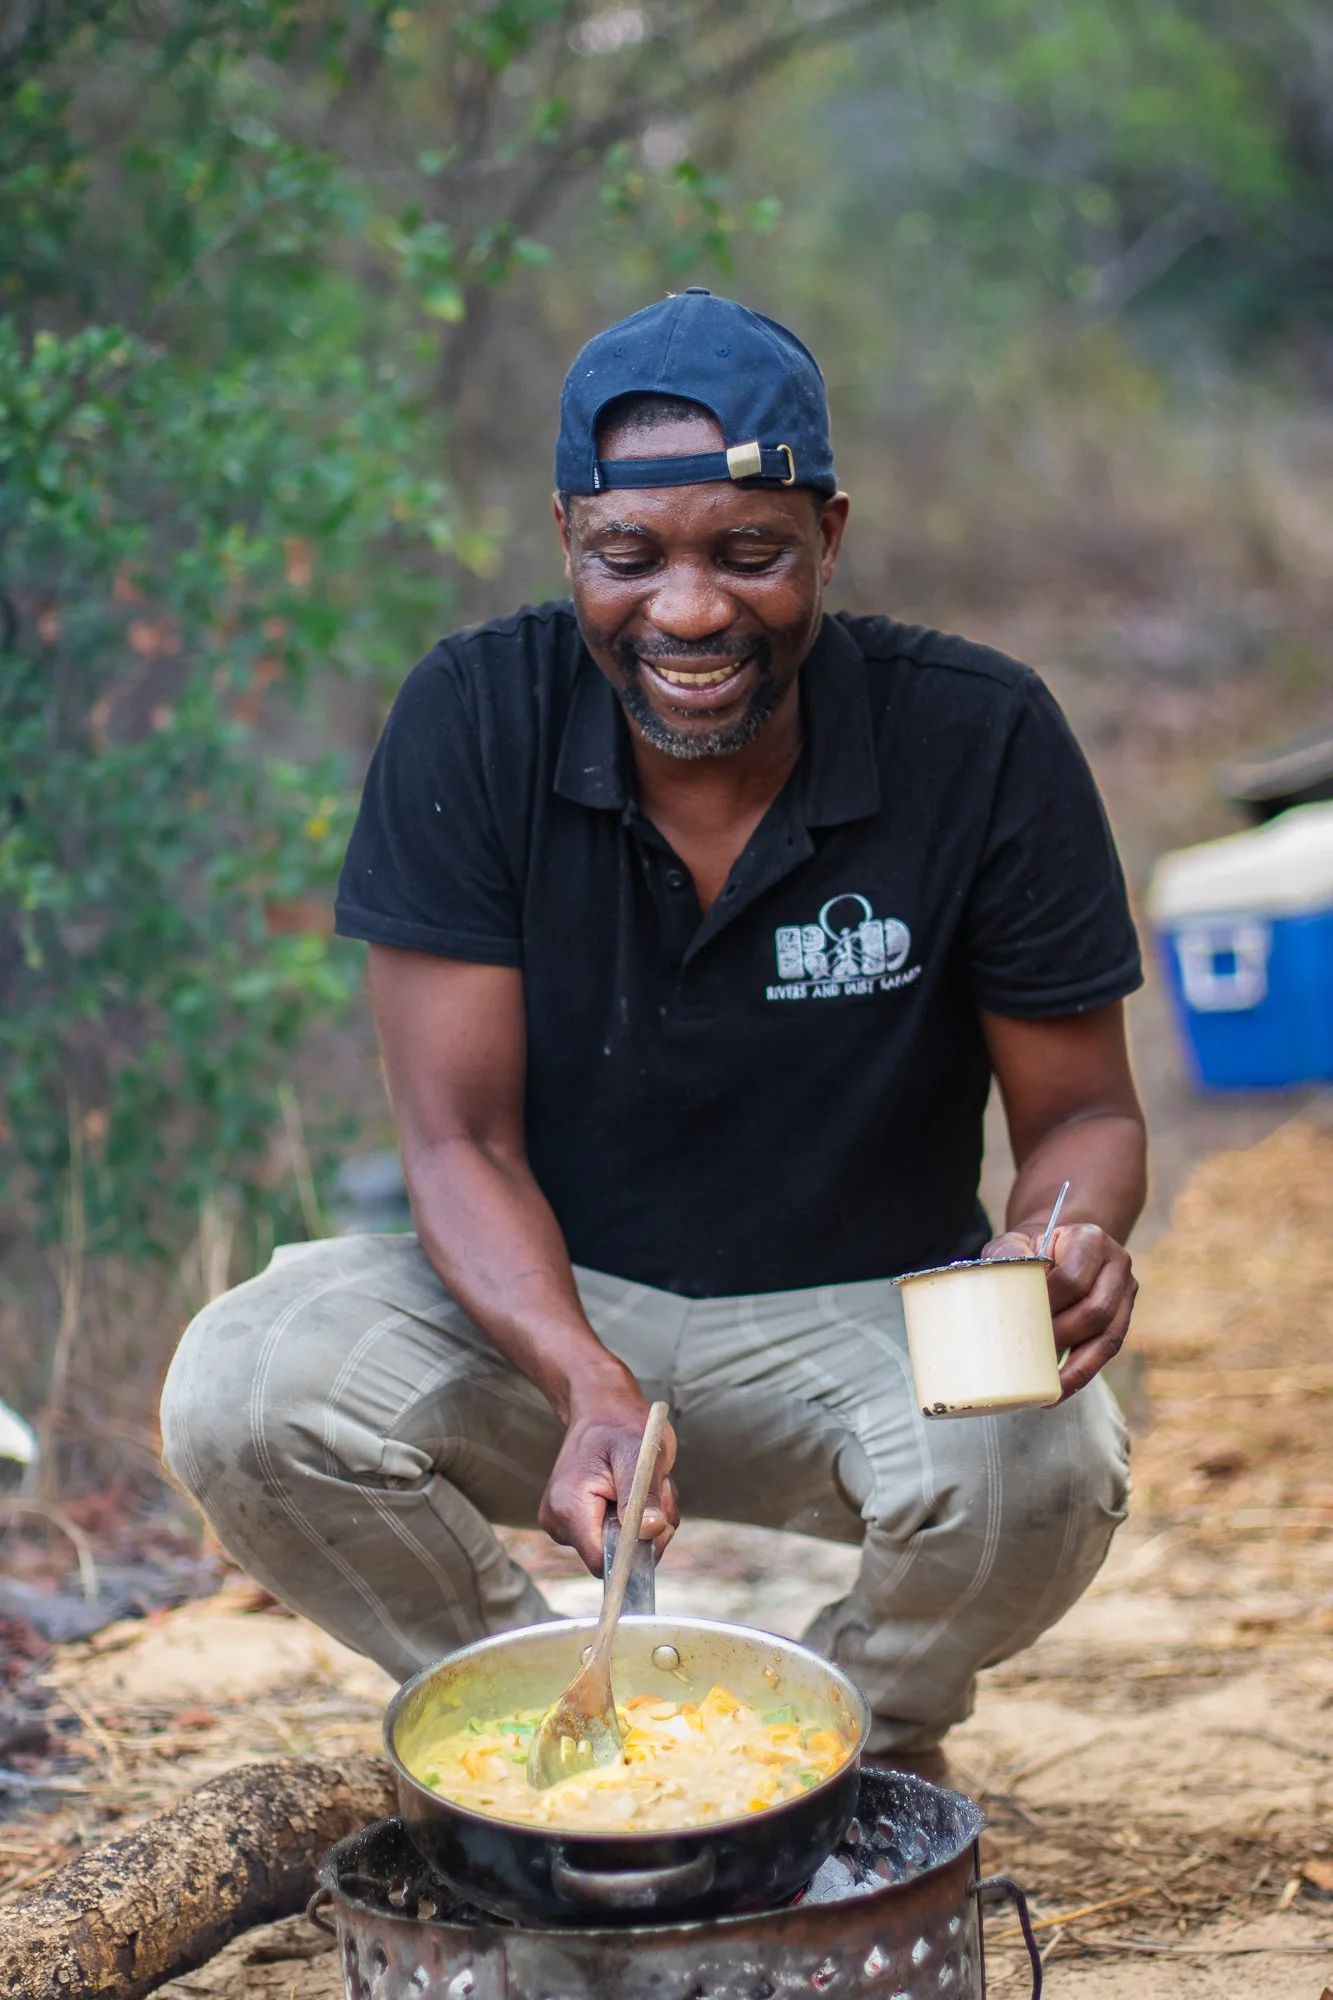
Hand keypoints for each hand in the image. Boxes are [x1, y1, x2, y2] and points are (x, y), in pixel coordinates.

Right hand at [538, 1379, 678, 1575]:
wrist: (602, 1410)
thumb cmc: (619, 1425)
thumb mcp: (638, 1453)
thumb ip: (642, 1495)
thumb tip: (650, 1531)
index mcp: (569, 1508)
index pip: (603, 1562)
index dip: (636, 1552)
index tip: (658, 1522)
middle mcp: (560, 1523)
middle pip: (617, 1557)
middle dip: (647, 1529)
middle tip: (656, 1489)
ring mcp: (567, 1526)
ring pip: (625, 1548)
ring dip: (648, 1521)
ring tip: (646, 1484)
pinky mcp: (580, 1526)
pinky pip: (623, 1539)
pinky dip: (642, 1518)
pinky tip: (639, 1490)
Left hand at [981, 1221, 1135, 1399]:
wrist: (1058, 1247)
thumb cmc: (1031, 1249)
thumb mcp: (1015, 1242)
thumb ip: (1006, 1255)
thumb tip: (1002, 1280)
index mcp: (1090, 1239)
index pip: (1073, 1278)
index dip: (1049, 1303)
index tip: (1023, 1318)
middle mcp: (1117, 1265)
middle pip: (1096, 1311)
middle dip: (1062, 1336)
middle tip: (1029, 1350)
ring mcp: (1126, 1293)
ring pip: (1108, 1338)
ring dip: (1075, 1364)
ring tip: (1045, 1385)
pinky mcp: (1124, 1319)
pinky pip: (1107, 1352)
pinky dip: (1082, 1374)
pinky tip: (1058, 1391)